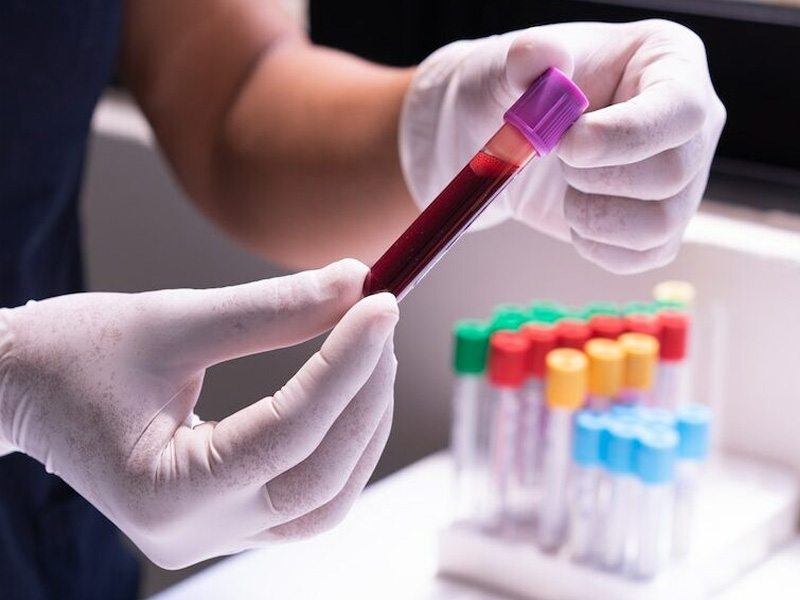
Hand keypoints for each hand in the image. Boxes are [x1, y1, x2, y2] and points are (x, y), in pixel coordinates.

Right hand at [0, 259, 398, 568]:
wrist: (22, 390)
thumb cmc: (72, 354)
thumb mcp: (170, 320)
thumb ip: (269, 309)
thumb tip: (354, 282)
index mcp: (165, 493)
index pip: (287, 433)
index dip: (345, 365)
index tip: (379, 304)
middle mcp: (195, 533)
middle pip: (319, 477)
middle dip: (364, 395)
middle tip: (380, 321)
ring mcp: (215, 535)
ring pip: (326, 498)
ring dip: (362, 424)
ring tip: (372, 352)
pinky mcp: (228, 518)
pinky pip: (308, 494)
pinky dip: (340, 443)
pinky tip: (351, 391)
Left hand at [400, 19, 725, 273]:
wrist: (509, 139)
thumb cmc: (520, 92)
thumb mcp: (513, 66)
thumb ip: (526, 58)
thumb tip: (538, 55)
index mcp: (670, 63)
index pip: (680, 109)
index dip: (624, 136)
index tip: (569, 145)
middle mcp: (691, 123)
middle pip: (673, 173)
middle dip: (596, 177)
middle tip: (556, 158)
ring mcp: (683, 179)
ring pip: (660, 224)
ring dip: (592, 215)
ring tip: (564, 186)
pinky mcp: (660, 226)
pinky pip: (642, 256)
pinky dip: (594, 244)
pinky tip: (571, 211)